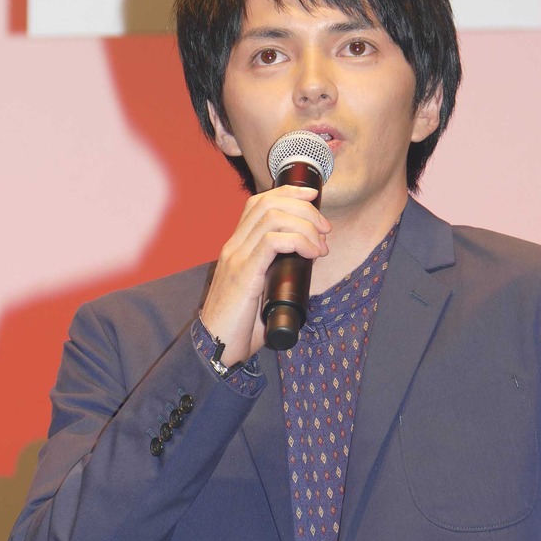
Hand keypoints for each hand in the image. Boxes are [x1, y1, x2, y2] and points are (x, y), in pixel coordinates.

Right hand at [200, 185, 330, 365]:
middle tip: (325, 229)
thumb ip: (276, 271)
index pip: (259, 202)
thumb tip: (307, 259)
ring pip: (273, 217)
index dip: (288, 192)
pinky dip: (299, 241)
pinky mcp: (243, 273)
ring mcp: (236, 257)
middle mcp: (233, 245)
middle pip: (268, 202)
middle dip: (304, 208)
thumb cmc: (240, 325)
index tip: (313, 197)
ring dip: (306, 225)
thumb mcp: (260, 290)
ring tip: (321, 245)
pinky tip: (312, 253)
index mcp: (236, 246)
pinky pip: (273, 241)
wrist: (215, 348)